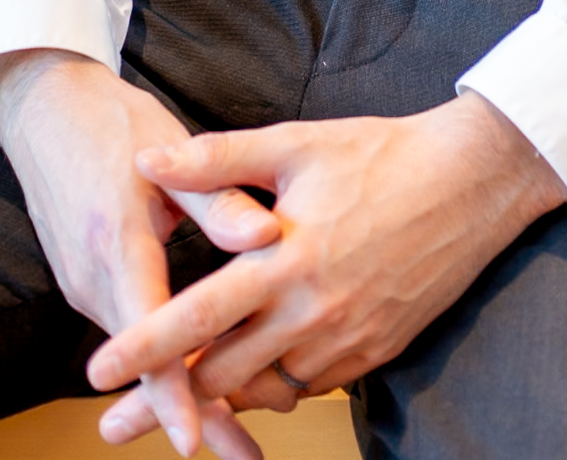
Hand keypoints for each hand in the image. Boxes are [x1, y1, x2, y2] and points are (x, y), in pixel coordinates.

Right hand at [0, 49, 280, 459]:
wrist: (43, 108)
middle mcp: (93, 278)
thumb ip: (217, 200)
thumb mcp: (167, 153)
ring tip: (236, 427)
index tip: (198, 439)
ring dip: (181, 388)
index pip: (148, 335)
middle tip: (244, 455)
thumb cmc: (112, 123)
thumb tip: (270, 235)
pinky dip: (162, 358)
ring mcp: (84, 284)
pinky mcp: (86, 282)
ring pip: (138, 352)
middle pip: (146, 363)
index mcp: (116, 244)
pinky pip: (128, 329)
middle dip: (195, 410)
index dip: (173, 393)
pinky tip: (199, 373)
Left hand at [86, 92, 566, 444]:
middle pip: (222, 376)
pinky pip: (307, 388)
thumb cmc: (379, 155)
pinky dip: (271, 389)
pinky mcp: (373, 354)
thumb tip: (147, 160)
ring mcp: (346, 340)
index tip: (96, 374)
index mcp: (285, 258)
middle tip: (111, 422)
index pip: (199, 315)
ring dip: (218, 399)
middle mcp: (312, 311)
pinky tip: (249, 378)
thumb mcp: (294, 144)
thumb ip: (216, 159)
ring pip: (264, 392)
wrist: (470, 184)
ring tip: (176, 404)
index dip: (144, 348)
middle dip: (163, 401)